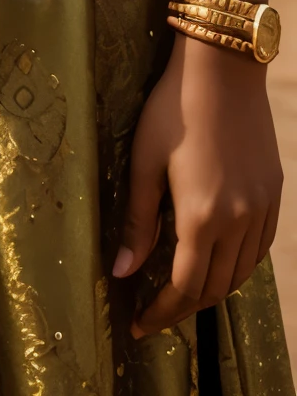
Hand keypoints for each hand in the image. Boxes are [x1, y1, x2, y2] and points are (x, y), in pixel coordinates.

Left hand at [114, 36, 281, 335]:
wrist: (222, 69)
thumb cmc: (172, 110)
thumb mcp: (143, 162)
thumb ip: (137, 221)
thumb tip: (123, 272)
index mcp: (202, 216)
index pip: (184, 287)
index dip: (161, 312)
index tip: (138, 325)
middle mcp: (239, 220)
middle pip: (214, 287)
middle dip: (182, 308)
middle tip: (153, 314)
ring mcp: (261, 209)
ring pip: (240, 273)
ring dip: (211, 289)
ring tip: (179, 292)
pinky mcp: (273, 194)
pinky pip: (258, 249)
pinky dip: (237, 266)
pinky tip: (215, 261)